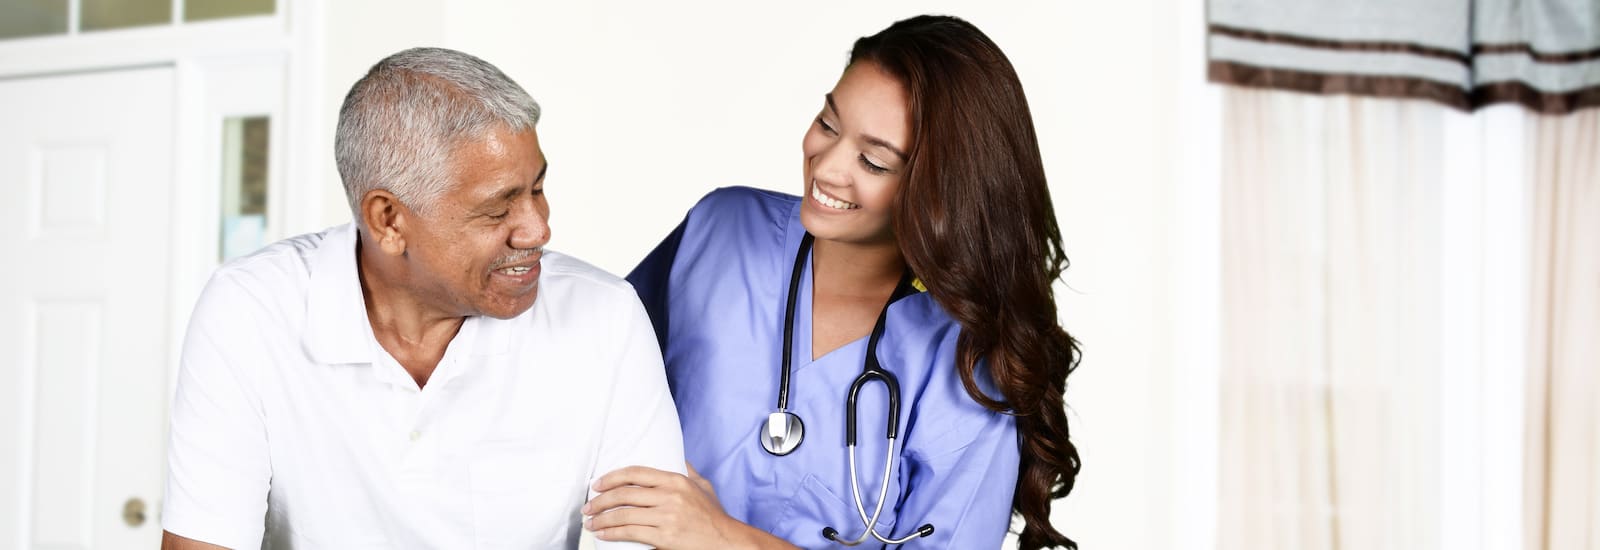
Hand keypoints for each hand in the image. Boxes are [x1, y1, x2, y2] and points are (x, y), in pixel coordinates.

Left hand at [584, 463, 750, 549]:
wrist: (726, 541)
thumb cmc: (714, 516)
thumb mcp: (703, 487)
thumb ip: (688, 471)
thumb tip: (677, 457)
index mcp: (676, 481)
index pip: (636, 472)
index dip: (612, 477)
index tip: (597, 484)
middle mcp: (670, 496)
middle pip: (625, 493)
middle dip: (600, 500)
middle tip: (588, 506)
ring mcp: (667, 517)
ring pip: (624, 514)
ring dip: (601, 518)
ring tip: (590, 522)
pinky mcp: (664, 537)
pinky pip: (630, 533)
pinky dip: (612, 533)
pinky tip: (602, 533)